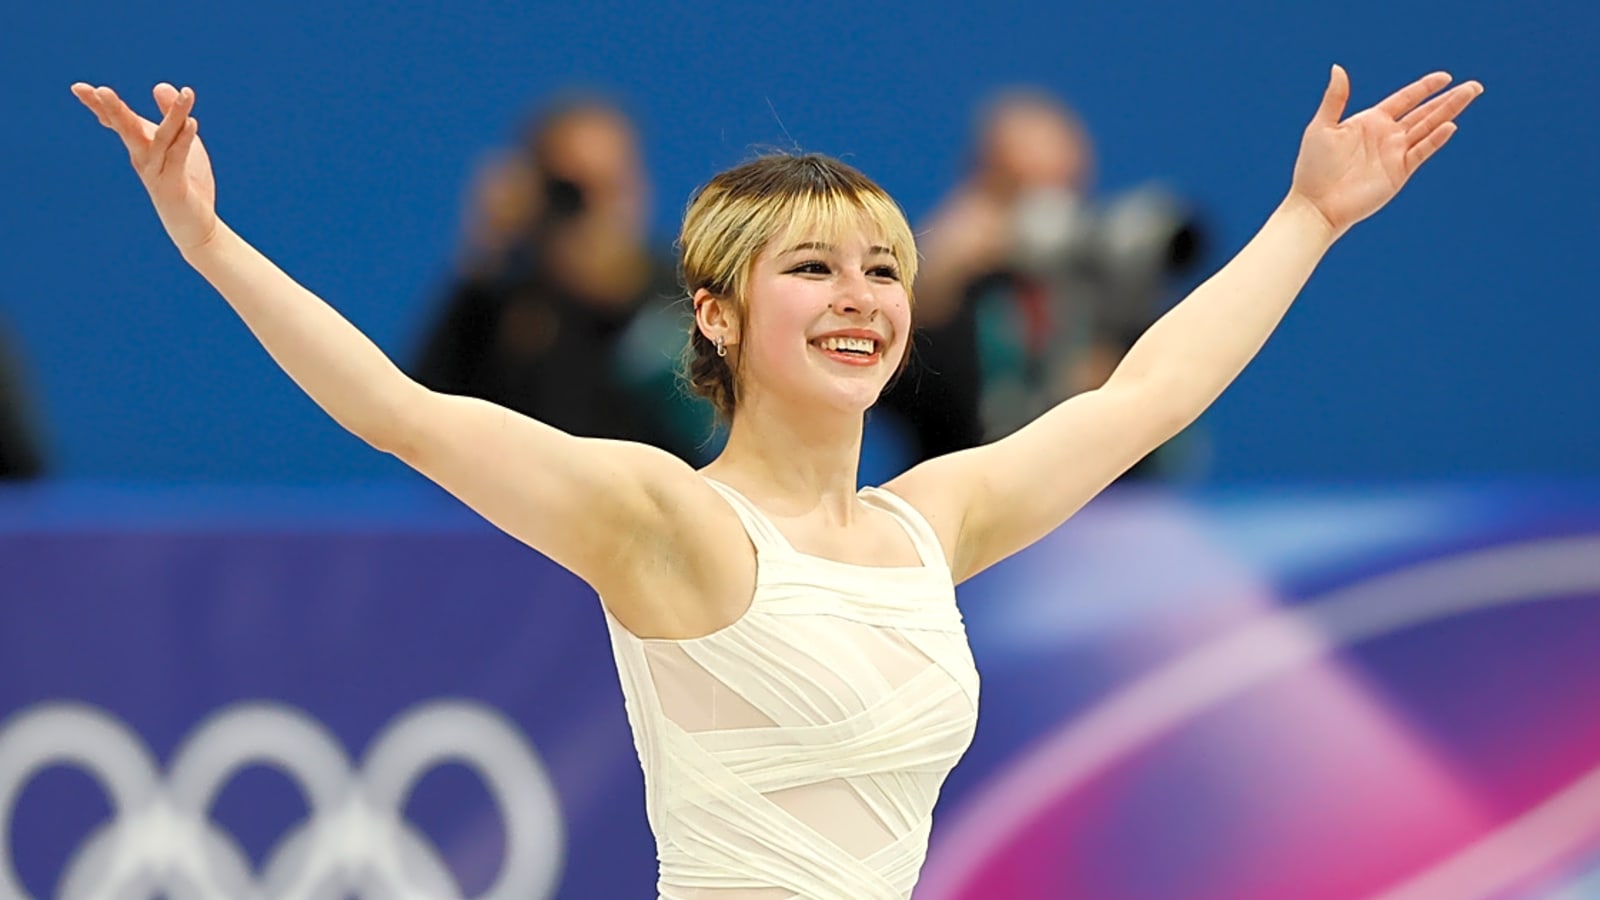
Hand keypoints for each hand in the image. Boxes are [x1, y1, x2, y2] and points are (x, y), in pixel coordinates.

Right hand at [72, 82, 218, 252]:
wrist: (193, 224)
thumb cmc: (184, 179)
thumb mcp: (180, 141)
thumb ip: (171, 114)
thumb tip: (160, 85)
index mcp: (140, 145)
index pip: (117, 121)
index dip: (98, 106)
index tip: (79, 88)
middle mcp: (143, 158)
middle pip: (127, 130)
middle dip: (115, 111)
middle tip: (101, 91)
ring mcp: (156, 173)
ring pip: (160, 140)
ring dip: (172, 116)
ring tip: (181, 93)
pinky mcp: (174, 186)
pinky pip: (179, 159)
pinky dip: (185, 140)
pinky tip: (192, 122)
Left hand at [1289, 65, 1482, 237]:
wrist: (1316, 205)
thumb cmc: (1313, 168)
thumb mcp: (1322, 127)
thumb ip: (1335, 98)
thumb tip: (1338, 68)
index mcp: (1371, 121)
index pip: (1405, 100)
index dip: (1425, 88)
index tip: (1445, 77)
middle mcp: (1387, 136)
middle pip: (1425, 112)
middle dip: (1448, 99)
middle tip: (1474, 86)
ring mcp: (1395, 154)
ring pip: (1429, 128)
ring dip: (1449, 112)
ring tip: (1471, 96)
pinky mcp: (1399, 172)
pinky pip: (1421, 152)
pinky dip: (1435, 139)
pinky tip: (1450, 126)